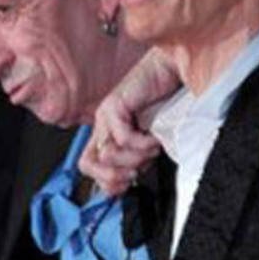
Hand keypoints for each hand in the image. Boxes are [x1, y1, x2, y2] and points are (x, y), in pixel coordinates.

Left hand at [78, 48, 178, 194]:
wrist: (171, 71)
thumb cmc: (163, 103)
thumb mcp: (148, 144)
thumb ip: (134, 162)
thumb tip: (119, 188)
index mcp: (106, 136)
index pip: (87, 166)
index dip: (105, 183)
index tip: (128, 184)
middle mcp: (102, 127)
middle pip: (88, 165)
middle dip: (117, 175)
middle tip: (139, 169)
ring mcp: (106, 116)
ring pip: (107, 154)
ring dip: (135, 158)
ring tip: (152, 148)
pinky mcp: (115, 105)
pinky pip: (122, 137)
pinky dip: (143, 144)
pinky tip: (154, 138)